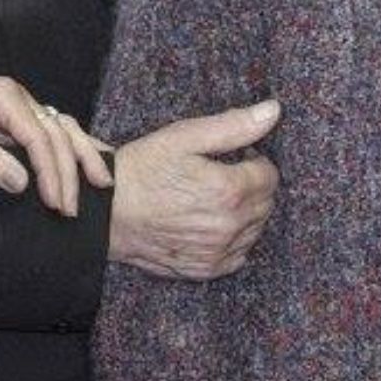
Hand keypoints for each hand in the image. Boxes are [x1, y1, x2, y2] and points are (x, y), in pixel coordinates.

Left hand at [0, 79, 112, 214]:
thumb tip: (24, 184)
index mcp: (6, 95)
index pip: (39, 136)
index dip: (50, 171)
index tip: (54, 202)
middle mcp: (19, 98)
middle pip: (57, 133)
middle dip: (70, 171)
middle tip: (72, 207)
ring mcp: (19, 107)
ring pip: (61, 130)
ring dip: (81, 157)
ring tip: (101, 183)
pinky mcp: (15, 120)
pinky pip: (51, 134)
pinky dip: (70, 150)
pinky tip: (86, 163)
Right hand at [109, 99, 280, 277]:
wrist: (108, 212)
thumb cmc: (142, 170)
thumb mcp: (185, 136)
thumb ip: (234, 125)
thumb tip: (272, 111)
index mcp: (229, 191)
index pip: (269, 175)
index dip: (255, 159)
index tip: (238, 154)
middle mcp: (228, 226)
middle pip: (266, 203)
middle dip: (253, 184)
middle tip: (226, 172)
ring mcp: (217, 252)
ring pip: (255, 229)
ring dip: (246, 211)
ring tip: (216, 196)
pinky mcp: (205, 269)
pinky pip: (239, 255)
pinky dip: (233, 238)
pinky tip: (211, 222)